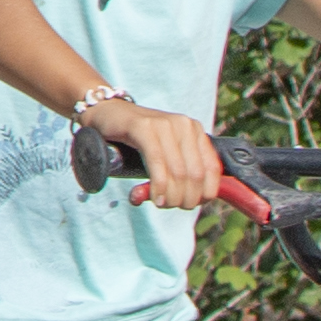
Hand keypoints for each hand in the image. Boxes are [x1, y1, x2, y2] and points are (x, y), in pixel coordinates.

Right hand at [82, 96, 219, 210]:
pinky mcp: (143, 127)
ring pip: (179, 172)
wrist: (107, 114)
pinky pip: (157, 163)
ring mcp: (165, 124)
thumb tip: (190, 202)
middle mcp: (184, 125)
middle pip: (195, 175)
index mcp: (195, 130)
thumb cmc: (135, 139)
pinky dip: (158, 186)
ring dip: (171, 196)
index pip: (212, 169)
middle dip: (184, 199)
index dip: (204, 194)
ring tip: (160, 203)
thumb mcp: (165, 154)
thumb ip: (179, 174)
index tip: (188, 203)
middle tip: (169, 206)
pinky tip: (154, 196)